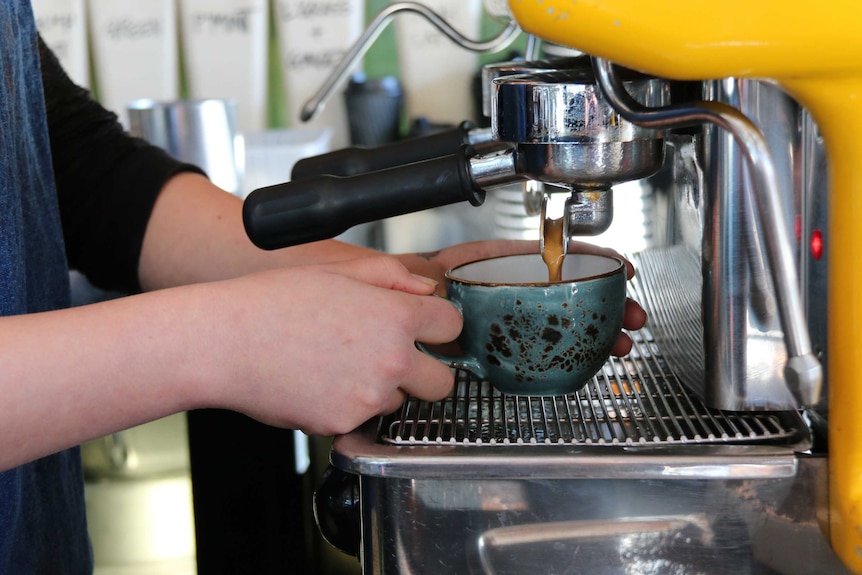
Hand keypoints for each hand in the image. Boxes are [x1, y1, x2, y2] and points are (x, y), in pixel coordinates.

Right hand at [200, 255, 461, 435]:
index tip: (425, 330)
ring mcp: (369, 397)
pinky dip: (348, 407)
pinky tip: (320, 384)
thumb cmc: (274, 302)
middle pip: (444, 381)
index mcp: (395, 317)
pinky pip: (362, 420)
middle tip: (393, 359)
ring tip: (339, 366)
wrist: (226, 342)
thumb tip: (424, 291)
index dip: (438, 326)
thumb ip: (392, 277)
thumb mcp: (339, 271)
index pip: (452, 326)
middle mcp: (391, 360)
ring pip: (400, 401)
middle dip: (426, 372)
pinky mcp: (344, 424)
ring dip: (382, 389)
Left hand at [395, 239, 646, 355]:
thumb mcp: (427, 277)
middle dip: (608, 303)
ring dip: (599, 330)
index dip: (589, 258)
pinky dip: (575, 350)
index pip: (550, 254)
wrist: (400, 314)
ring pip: (566, 320)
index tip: (619, 267)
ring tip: (622, 343)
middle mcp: (512, 288)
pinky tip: (595, 357)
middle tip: (634, 316)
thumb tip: (440, 292)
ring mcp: (515, 316)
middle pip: (570, 291)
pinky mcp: (510, 344)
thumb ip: (434, 282)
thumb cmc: (414, 288)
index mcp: (496, 262)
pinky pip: (548, 345)